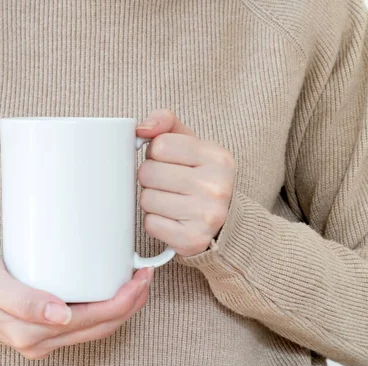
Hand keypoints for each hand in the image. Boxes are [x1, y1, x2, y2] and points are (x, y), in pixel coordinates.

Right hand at [0, 252, 153, 359]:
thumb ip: (24, 301)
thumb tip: (61, 315)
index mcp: (32, 333)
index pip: (92, 321)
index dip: (122, 302)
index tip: (139, 277)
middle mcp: (42, 342)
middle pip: (100, 327)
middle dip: (129, 303)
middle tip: (145, 275)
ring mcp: (44, 339)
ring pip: (96, 328)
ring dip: (121, 307)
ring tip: (136, 282)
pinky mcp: (45, 331)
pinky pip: (84, 325)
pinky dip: (104, 309)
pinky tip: (111, 291)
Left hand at [137, 109, 235, 256]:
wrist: (225, 225)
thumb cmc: (201, 178)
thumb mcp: (192, 145)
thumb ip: (166, 123)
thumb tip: (142, 128)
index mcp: (218, 158)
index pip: (160, 145)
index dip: (156, 153)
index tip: (169, 162)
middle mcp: (216, 186)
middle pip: (148, 172)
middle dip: (150, 177)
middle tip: (167, 184)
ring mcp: (206, 216)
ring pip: (146, 199)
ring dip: (151, 200)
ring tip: (170, 201)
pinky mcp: (192, 240)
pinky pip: (150, 224)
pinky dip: (155, 222)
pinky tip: (172, 219)